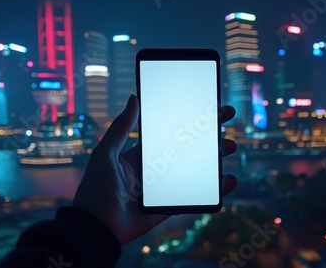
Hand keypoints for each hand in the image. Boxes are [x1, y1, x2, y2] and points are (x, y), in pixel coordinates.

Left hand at [72, 95, 237, 243]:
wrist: (96, 227)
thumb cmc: (96, 188)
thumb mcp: (106, 153)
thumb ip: (121, 127)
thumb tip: (134, 98)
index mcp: (141, 153)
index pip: (169, 132)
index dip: (186, 119)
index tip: (203, 106)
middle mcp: (155, 168)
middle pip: (187, 148)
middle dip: (207, 134)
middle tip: (224, 119)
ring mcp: (165, 187)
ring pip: (196, 170)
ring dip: (215, 158)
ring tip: (229, 147)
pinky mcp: (171, 206)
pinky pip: (197, 196)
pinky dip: (215, 190)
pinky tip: (229, 180)